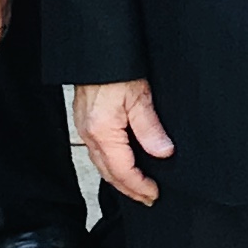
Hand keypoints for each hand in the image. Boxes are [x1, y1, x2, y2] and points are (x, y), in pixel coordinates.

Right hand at [73, 78, 172, 205]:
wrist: (97, 50)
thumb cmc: (116, 67)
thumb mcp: (140, 96)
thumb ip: (150, 128)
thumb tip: (163, 153)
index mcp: (103, 132)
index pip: (122, 171)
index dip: (139, 186)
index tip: (154, 194)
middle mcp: (89, 134)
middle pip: (109, 173)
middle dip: (129, 189)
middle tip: (148, 198)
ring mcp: (84, 129)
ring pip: (101, 165)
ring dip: (119, 179)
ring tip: (137, 187)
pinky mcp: (84, 122)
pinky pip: (97, 152)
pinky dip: (111, 165)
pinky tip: (121, 165)